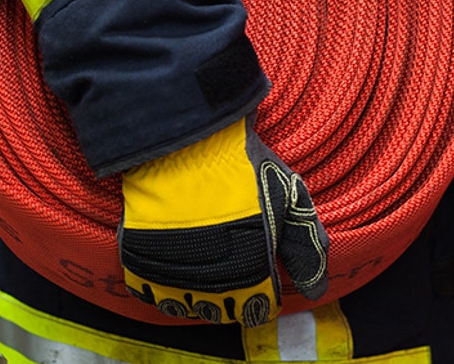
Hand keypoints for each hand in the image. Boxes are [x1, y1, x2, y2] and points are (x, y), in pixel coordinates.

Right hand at [119, 116, 328, 326]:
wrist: (188, 142)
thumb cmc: (244, 167)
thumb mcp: (291, 199)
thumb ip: (307, 249)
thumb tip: (315, 293)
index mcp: (252, 274)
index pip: (258, 310)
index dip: (261, 295)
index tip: (259, 278)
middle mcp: (211, 285)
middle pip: (221, 311)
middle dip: (230, 294)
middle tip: (230, 264)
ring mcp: (171, 274)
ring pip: (183, 306)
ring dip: (194, 292)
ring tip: (202, 264)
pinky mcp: (138, 260)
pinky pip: (148, 292)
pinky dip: (158, 285)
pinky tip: (172, 264)